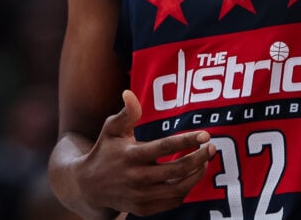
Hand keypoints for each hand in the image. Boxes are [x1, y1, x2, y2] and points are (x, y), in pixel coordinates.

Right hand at [75, 90, 216, 216]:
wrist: (88, 187)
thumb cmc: (105, 151)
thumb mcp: (111, 129)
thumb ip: (126, 113)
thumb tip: (129, 93)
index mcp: (131, 155)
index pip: (165, 147)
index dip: (187, 140)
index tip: (206, 134)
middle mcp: (136, 178)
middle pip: (177, 169)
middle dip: (200, 158)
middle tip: (212, 147)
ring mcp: (140, 196)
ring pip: (179, 188)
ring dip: (197, 174)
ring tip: (205, 161)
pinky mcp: (143, 209)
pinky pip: (172, 201)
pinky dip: (185, 189)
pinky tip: (191, 176)